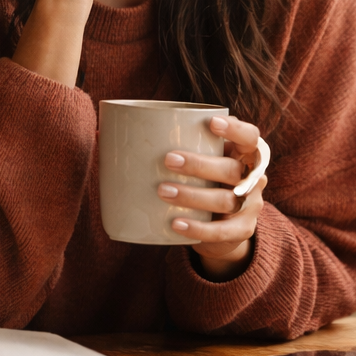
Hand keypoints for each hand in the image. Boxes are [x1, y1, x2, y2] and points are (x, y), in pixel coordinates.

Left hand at [158, 115, 267, 279]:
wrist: (219, 228)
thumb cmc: (199, 182)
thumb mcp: (193, 164)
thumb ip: (165, 146)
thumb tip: (104, 131)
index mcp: (242, 155)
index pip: (250, 138)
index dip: (235, 130)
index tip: (211, 123)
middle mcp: (251, 179)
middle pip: (232, 169)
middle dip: (200, 164)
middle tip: (168, 160)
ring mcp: (249, 207)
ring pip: (225, 200)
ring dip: (193, 195)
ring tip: (163, 191)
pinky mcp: (241, 232)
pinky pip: (221, 232)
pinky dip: (198, 228)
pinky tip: (176, 223)